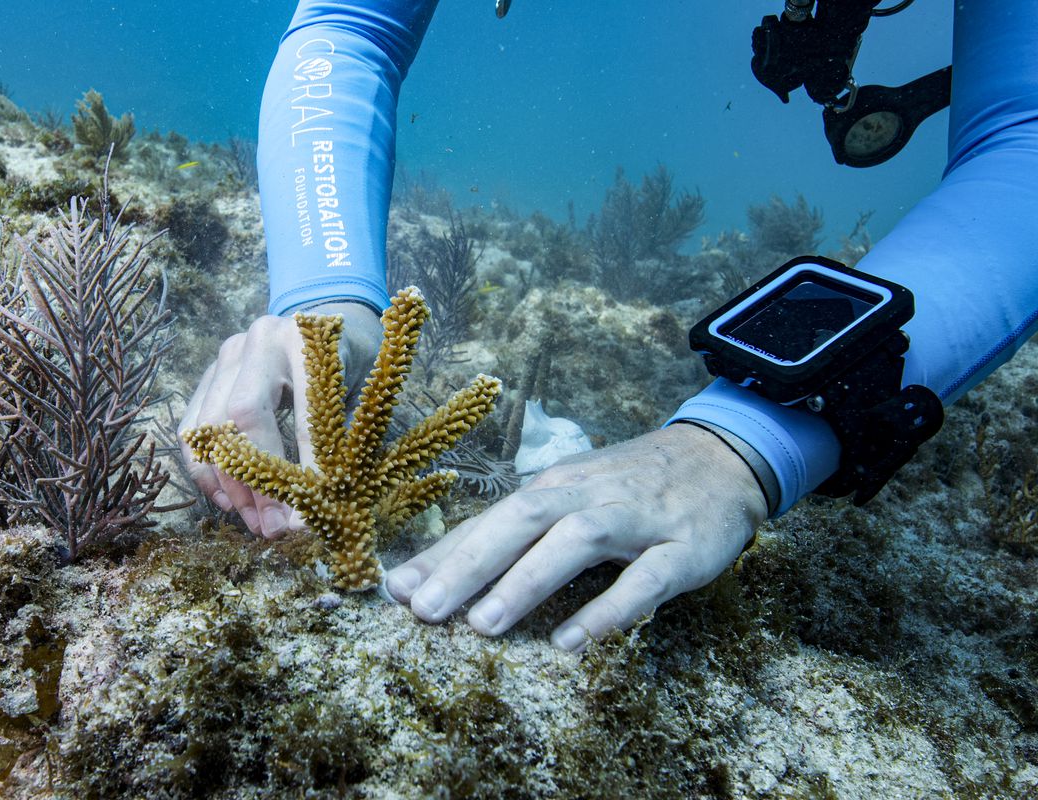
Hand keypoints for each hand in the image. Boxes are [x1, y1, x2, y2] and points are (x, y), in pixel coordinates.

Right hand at [178, 302, 381, 536]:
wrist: (324, 320)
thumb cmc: (349, 363)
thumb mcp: (359, 392)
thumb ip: (340, 442)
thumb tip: (319, 515)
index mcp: (306, 343)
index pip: (297, 417)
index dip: (300, 475)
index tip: (303, 522)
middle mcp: (259, 341)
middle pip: (238, 416)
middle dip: (253, 482)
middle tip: (271, 529)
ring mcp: (226, 354)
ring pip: (208, 425)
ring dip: (226, 483)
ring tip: (252, 522)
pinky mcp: (208, 372)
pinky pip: (192, 427)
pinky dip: (205, 469)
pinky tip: (228, 500)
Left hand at [384, 423, 767, 649]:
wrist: (721, 458)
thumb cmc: (626, 488)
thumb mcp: (566, 499)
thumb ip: (506, 535)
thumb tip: (431, 574)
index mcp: (553, 487)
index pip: (489, 519)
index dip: (442, 554)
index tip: (395, 591)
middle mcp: (587, 496)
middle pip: (521, 519)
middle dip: (470, 564)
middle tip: (425, 611)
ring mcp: (635, 519)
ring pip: (576, 541)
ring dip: (527, 580)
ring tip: (485, 626)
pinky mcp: (680, 549)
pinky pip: (643, 581)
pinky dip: (606, 610)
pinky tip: (570, 642)